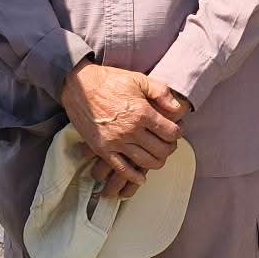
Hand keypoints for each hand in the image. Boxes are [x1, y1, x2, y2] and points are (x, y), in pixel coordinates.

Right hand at [61, 63, 186, 180]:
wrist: (79, 86)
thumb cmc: (110, 81)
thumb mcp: (139, 79)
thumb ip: (161, 92)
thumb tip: (178, 108)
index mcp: (142, 112)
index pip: (171, 133)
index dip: (178, 133)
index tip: (176, 131)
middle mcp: (131, 130)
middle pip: (161, 150)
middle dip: (170, 148)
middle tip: (169, 144)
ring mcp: (116, 142)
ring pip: (145, 162)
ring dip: (157, 162)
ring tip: (158, 156)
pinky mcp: (102, 149)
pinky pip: (121, 169)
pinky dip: (134, 177)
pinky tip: (141, 178)